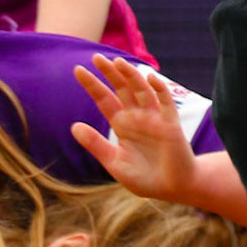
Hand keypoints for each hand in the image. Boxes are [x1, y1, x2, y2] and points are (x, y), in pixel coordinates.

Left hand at [70, 55, 199, 203]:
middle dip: (110, 73)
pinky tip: (149, 77)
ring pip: (141, 90)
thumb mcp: (114, 162)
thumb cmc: (144, 177)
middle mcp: (137, 116)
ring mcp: (154, 117)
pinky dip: (158, 89)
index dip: (92, 85)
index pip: (104, 99)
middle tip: (96, 57)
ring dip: (131, 76)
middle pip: (121, 88)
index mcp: (121, 124)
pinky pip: (165, 102)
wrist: (172, 188)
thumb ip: (96, 144)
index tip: (78, 70)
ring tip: (118, 62)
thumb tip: (74, 126)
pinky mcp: (170, 123)